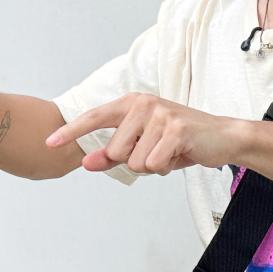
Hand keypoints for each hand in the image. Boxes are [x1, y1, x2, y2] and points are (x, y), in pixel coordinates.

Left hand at [44, 93, 242, 174]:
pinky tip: (180, 155)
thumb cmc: (181, 142)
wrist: (222, 138)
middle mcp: (144, 104)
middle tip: (156, 152)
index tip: (50, 142)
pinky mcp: (176, 129)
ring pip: (135, 161)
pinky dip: (166, 167)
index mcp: (132, 104)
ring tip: (170, 153)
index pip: (95, 117)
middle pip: (115, 151)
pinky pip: (154, 164)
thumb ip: (112, 154)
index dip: (71, 131)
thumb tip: (85, 162)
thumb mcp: (143, 148)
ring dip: (152, 166)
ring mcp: (160, 114)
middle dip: (133, 161)